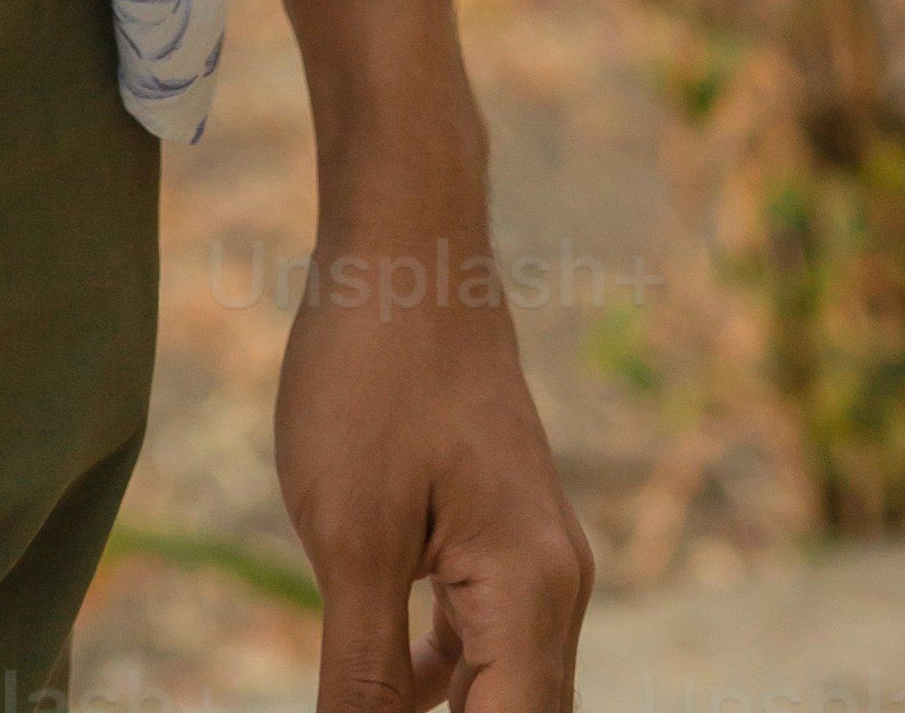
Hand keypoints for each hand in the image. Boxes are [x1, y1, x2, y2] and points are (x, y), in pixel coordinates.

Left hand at [274, 251, 591, 712]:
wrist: (406, 238)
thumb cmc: (371, 370)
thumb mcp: (348, 533)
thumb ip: (365, 672)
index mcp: (530, 597)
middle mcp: (555, 588)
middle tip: (358, 710)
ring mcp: (536, 558)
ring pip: (504, 692)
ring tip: (371, 705)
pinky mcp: (502, 532)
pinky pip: (487, 642)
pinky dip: (445, 684)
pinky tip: (398, 689)